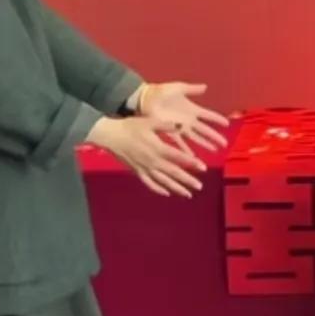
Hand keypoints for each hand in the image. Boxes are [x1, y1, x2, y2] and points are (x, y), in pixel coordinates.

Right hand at [88, 114, 205, 197]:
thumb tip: (181, 125)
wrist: (111, 136)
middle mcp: (153, 161)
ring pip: (163, 181)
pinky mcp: (137, 172)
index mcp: (158, 148)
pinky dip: (158, 189)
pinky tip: (166, 193)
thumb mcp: (149, 121)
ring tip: (188, 194)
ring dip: (176, 188)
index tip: (203, 168)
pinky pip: (149, 183)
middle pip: (173, 173)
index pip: (179, 158)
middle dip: (187, 180)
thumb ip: (166, 125)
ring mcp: (145, 168)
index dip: (192, 163)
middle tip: (199, 186)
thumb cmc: (130, 127)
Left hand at [138, 81, 228, 154]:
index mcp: (192, 108)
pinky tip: (193, 157)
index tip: (227, 124)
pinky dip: (187, 150)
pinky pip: (181, 143)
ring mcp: (180, 127)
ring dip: (204, 144)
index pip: (208, 115)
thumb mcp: (179, 88)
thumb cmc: (162, 92)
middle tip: (225, 144)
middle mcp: (188, 120)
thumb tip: (205, 87)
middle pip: (205, 130)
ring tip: (214, 151)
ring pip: (196, 138)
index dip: (217, 119)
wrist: (146, 99)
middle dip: (215, 136)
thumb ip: (192, 89)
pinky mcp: (171, 132)